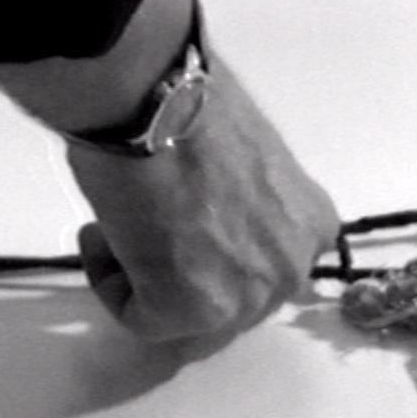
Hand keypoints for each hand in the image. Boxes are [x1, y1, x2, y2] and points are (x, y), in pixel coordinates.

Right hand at [68, 51, 339, 342]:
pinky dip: (110, 279)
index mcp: (312, 226)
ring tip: (123, 220)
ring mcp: (246, 298)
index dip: (213, 251)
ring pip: (183, 315)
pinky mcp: (191, 311)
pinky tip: (104, 231)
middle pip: (226, 299)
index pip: (263, 268)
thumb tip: (209, 220)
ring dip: (145, 273)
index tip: (179, 220)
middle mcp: (291, 269)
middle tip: (147, 226)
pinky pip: (138, 317)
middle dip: (182, 269)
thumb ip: (245, 205)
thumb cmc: (193, 108)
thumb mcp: (250, 163)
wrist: (157, 99)